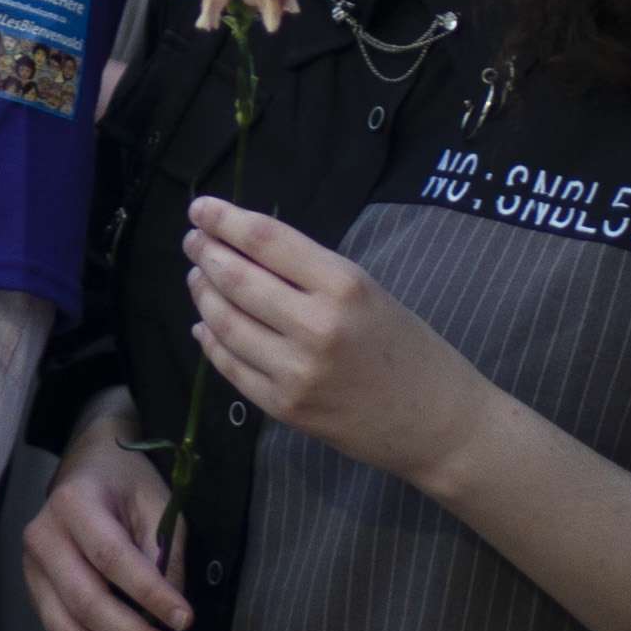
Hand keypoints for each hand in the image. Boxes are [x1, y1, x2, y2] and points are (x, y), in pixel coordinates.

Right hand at [22, 394, 190, 630]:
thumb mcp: (158, 502)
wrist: (87, 467)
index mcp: (72, 504)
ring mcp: (32, 570)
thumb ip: (166, 553)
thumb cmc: (127, 482)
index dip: (148, 594)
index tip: (186, 621)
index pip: (111, 557)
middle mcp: (42, 538)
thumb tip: (173, 616)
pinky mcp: (35, 594)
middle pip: (86, 603)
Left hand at [179, 197, 495, 489]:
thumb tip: (246, 249)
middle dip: (205, 254)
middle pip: (237, 279)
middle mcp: (315, 326)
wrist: (437, 423)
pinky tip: (204, 325)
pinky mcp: (284, 408)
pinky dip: (211, 342)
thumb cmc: (410, 349)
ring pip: (225, 324)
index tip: (200, 207)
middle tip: (192, 241)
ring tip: (197, 277)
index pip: (265, 240)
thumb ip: (312, 273)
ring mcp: (295, 372)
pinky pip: (231, 368)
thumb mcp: (370, 292)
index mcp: (343, 286)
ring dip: (203, 295)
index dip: (224, 219)